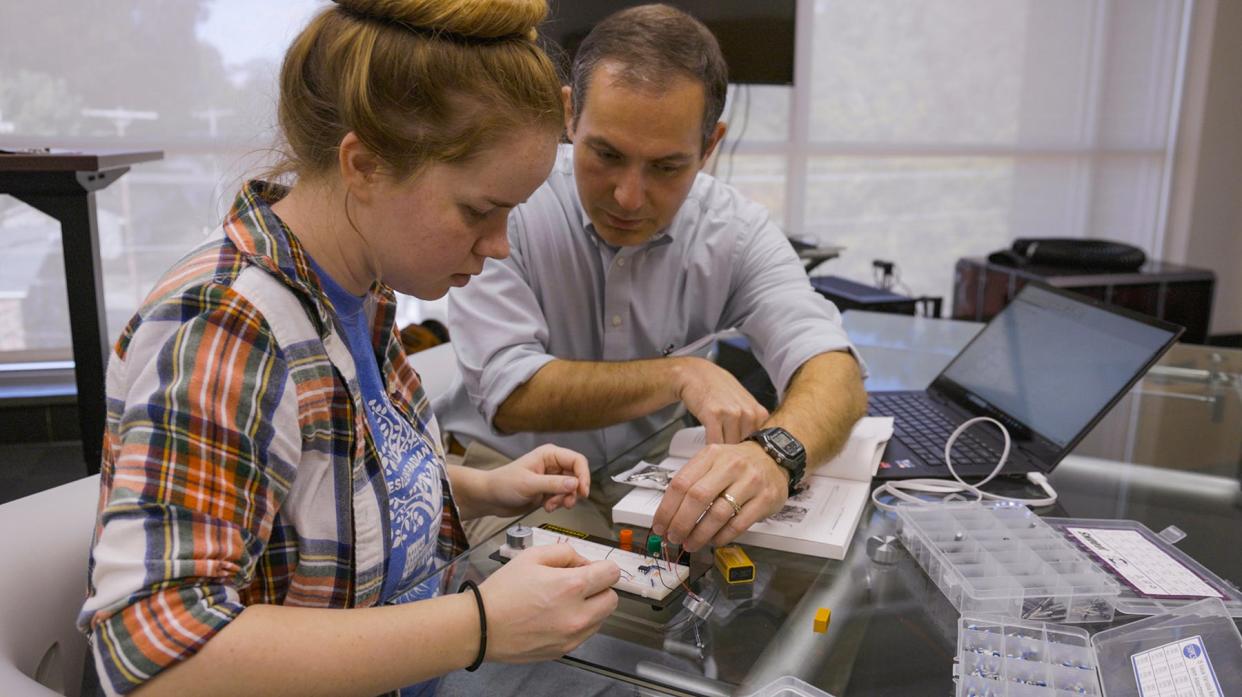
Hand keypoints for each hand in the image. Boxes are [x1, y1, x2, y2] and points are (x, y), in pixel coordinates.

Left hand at [478, 444, 590, 517]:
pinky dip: (558, 504)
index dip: (583, 475)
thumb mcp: (529, 484)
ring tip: (550, 506)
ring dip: (564, 500)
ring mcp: (551, 478)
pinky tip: (546, 507)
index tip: (583, 491)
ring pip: (571, 489)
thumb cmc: (503, 484)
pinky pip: (563, 497)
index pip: (577, 460)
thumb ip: (553, 484)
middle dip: (573, 491)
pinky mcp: (548, 491)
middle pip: (577, 476)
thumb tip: (575, 484)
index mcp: (549, 455)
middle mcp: (553, 464)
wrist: (490, 498)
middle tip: (566, 503)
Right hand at [481, 543, 619, 662]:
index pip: (612, 574)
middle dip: (600, 589)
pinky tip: (556, 616)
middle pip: (612, 599)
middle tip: (578, 585)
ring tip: (563, 602)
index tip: (590, 569)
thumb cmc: (502, 591)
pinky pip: (585, 634)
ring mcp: (572, 636)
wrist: (481, 627)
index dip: (601, 567)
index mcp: (571, 586)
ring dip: (591, 608)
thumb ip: (565, 553)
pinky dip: (578, 624)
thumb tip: (583, 563)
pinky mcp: (564, 650)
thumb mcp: (532, 556)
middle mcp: (577, 615)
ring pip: (601, 619)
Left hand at [652, 441, 787, 551]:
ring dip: (700, 534)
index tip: (660, 526)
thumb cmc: (737, 464)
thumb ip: (692, 482)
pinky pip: (738, 524)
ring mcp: (750, 482)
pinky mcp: (765, 499)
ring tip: (691, 543)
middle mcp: (730, 466)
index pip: (681, 483)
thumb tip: (668, 514)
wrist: (774, 458)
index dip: (666, 509)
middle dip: (681, 523)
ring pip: (718, 514)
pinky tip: (713, 541)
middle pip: (697, 498)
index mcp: (711, 455)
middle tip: (673, 537)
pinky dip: (722, 536)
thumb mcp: (712, 461)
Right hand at [673, 357, 769, 443]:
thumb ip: (751, 423)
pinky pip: (714, 441)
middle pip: (744, 447)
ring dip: (721, 450)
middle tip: (724, 451)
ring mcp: (732, 413)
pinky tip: (707, 444)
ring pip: (730, 446)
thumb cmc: (717, 388)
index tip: (739, 454)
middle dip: (734, 452)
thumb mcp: (743, 403)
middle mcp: (748, 412)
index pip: (759, 443)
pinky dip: (710, 446)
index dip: (747, 451)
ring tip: (715, 447)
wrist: (696, 374)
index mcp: (758, 412)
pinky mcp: (714, 415)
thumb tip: (753, 447)